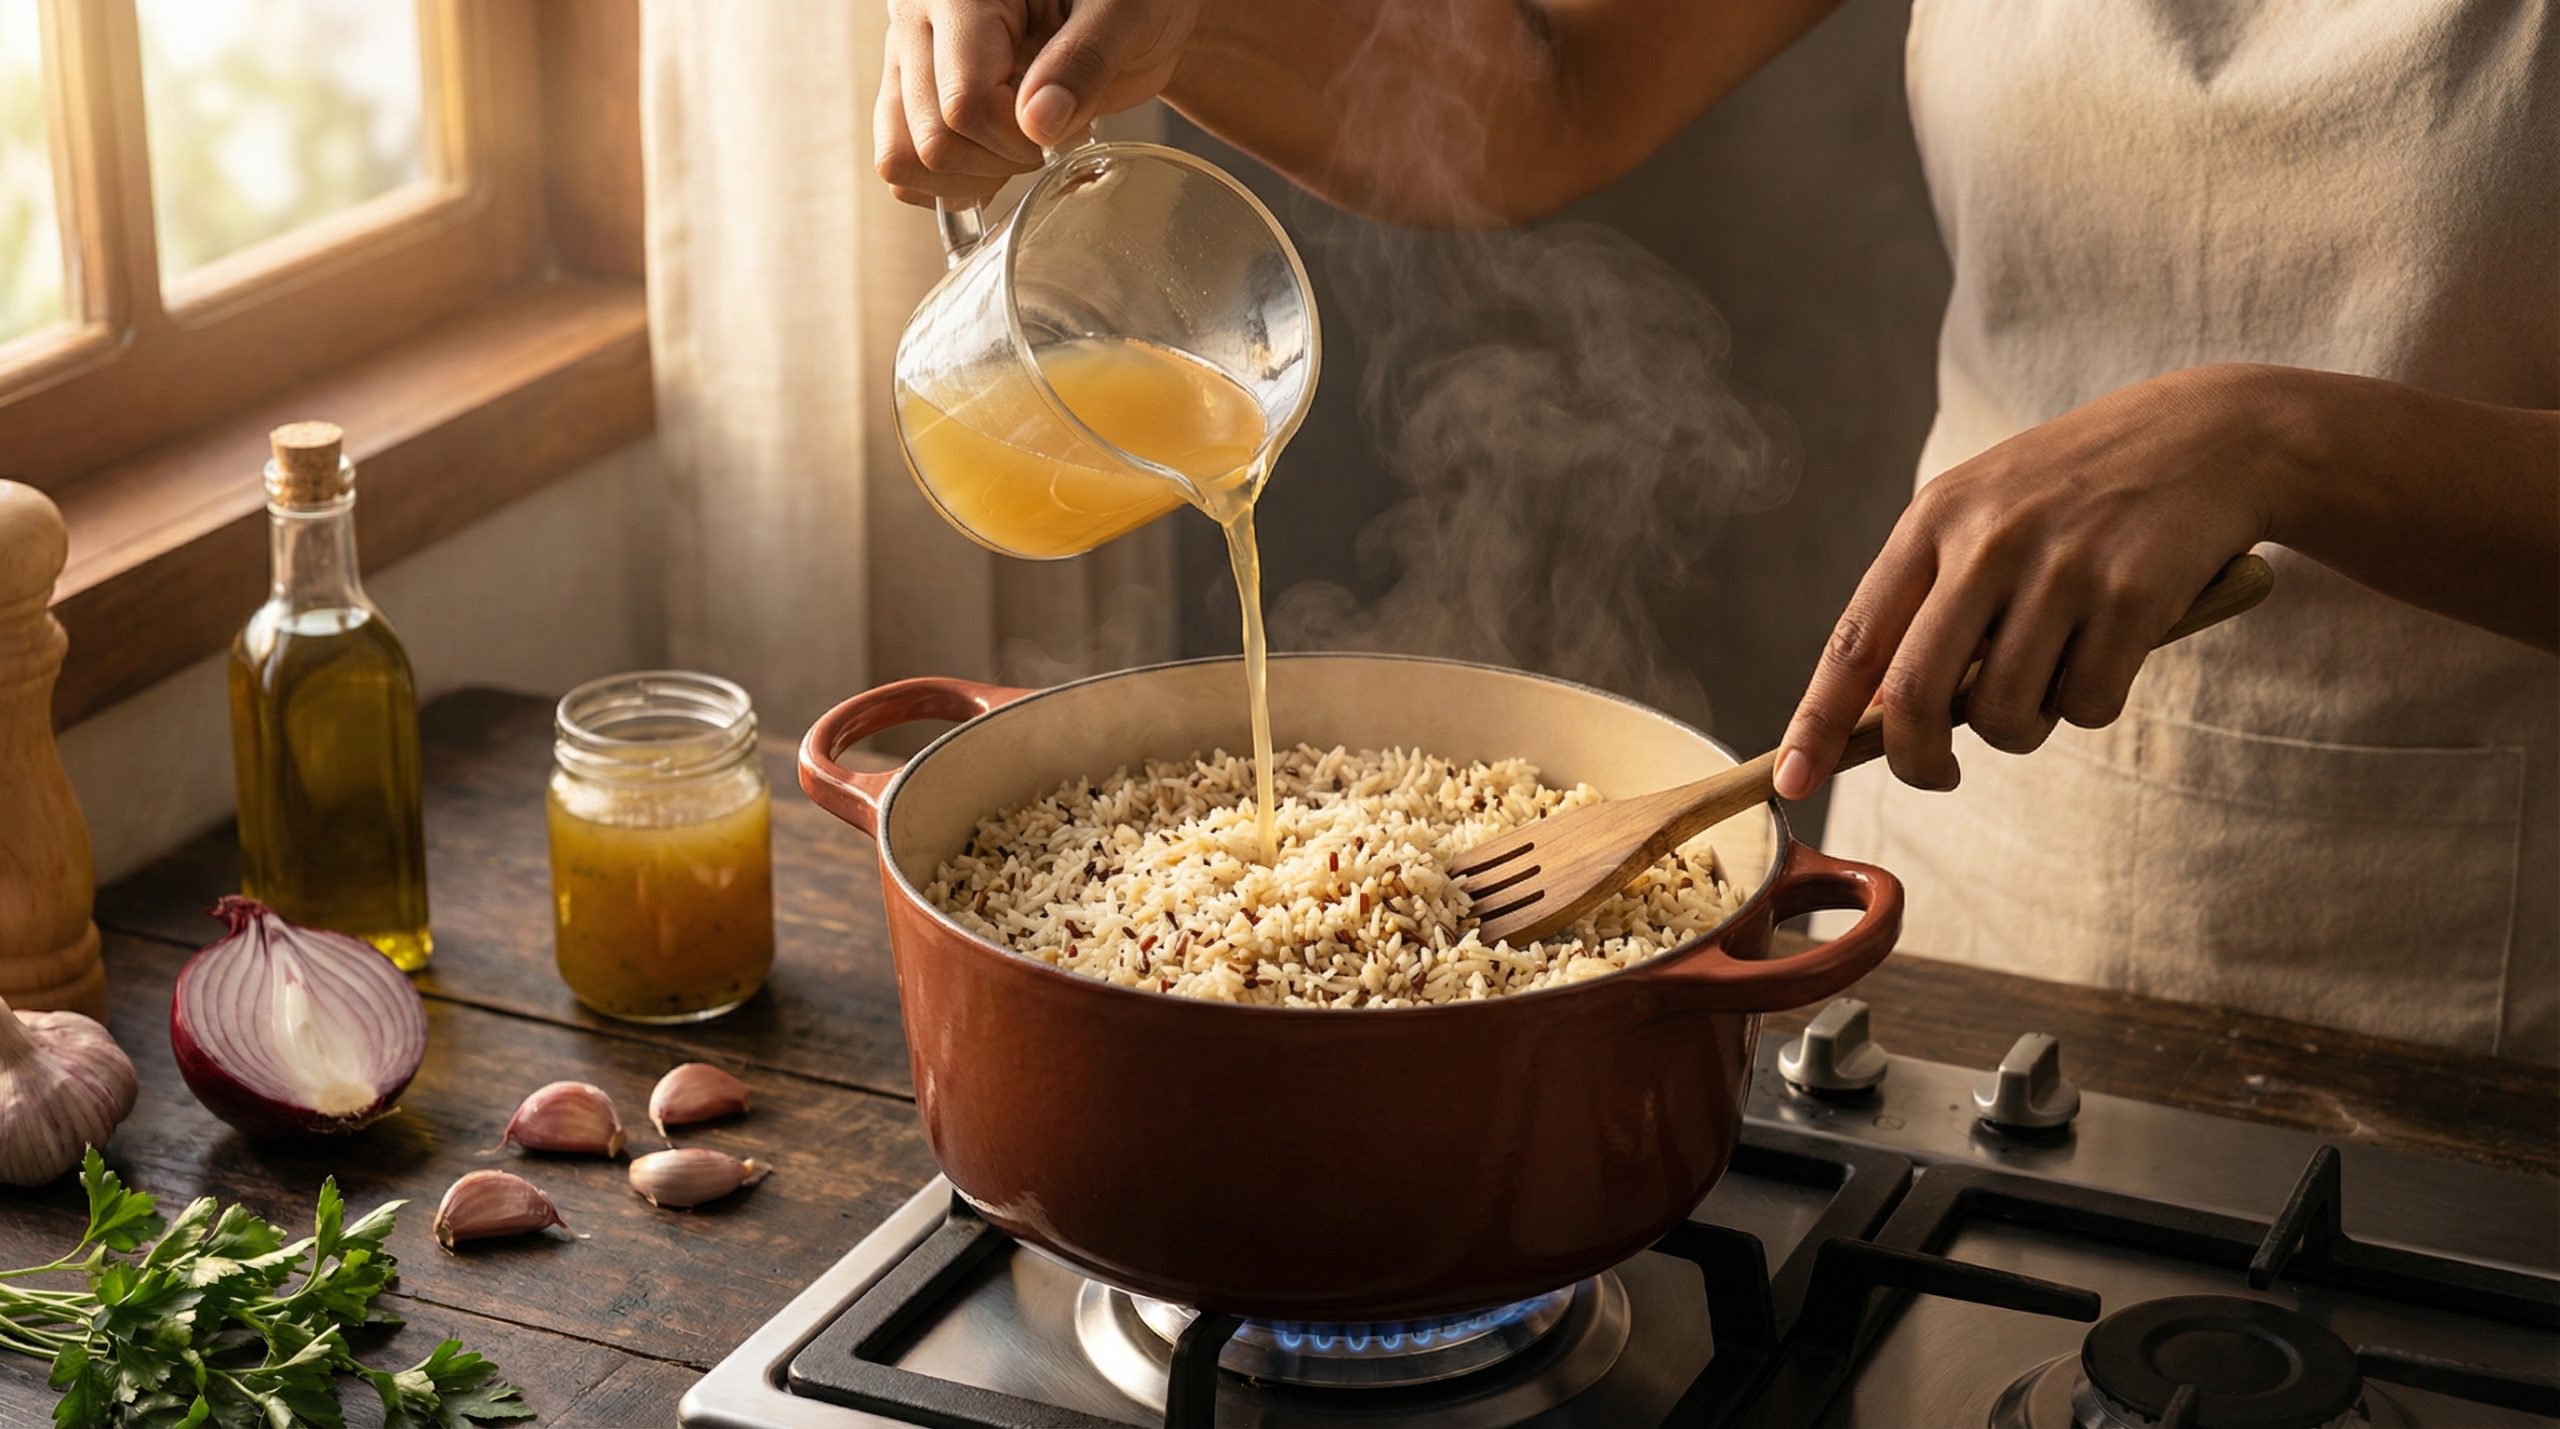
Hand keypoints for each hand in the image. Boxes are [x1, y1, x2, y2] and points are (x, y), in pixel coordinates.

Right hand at [876, 0, 1203, 206]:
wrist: (1119, 11)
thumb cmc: (1126, 1)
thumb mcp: (1124, 16)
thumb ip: (1083, 61)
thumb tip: (1037, 123)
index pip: (964, 102)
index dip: (1017, 138)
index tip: (1065, 125)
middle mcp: (916, 21)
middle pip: (931, 141)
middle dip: (1000, 160)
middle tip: (1048, 132)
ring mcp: (905, 61)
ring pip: (902, 161)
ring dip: (970, 179)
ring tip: (1020, 146)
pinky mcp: (908, 96)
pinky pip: (900, 166)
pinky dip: (949, 184)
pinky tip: (995, 160)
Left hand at [1775, 365, 2285, 799]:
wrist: (2211, 434)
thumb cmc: (2079, 491)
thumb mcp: (1986, 513)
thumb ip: (1932, 599)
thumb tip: (1880, 718)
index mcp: (1933, 521)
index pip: (1854, 641)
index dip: (1816, 721)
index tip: (1789, 779)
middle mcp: (1987, 542)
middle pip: (1917, 696)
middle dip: (1917, 761)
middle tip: (1939, 775)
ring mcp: (2061, 568)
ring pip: (2006, 715)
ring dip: (2024, 727)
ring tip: (2052, 674)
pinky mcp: (2133, 596)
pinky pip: (2087, 704)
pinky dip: (2093, 703)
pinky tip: (2112, 649)